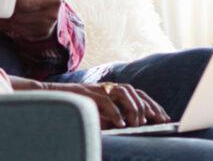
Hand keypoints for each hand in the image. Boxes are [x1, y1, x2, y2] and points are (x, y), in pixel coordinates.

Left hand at [0, 0, 62, 40]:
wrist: (51, 2)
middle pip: (21, 2)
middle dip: (7, 2)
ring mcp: (50, 16)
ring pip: (18, 18)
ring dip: (5, 16)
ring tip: (1, 10)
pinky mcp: (44, 29)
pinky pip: (19, 29)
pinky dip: (9, 25)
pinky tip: (7, 20)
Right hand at [48, 82, 169, 128]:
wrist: (48, 99)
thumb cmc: (74, 110)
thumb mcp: (98, 114)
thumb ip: (114, 117)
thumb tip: (133, 126)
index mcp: (112, 91)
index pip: (138, 94)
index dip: (152, 104)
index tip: (164, 117)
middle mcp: (107, 87)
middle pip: (135, 92)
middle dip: (149, 106)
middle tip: (160, 120)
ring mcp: (97, 88)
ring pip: (123, 93)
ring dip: (133, 108)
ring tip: (139, 124)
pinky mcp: (86, 93)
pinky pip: (105, 101)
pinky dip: (115, 113)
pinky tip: (122, 125)